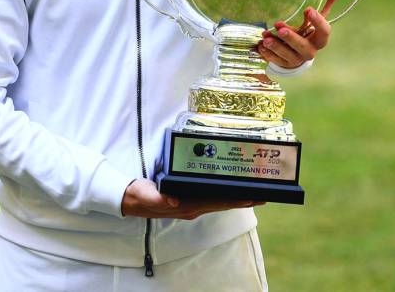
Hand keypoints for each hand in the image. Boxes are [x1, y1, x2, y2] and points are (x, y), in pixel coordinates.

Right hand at [120, 178, 263, 219]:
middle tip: (264, 194)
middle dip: (244, 199)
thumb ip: (159, 199)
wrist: (130, 198)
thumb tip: (174, 201)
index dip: (236, 200)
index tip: (254, 197)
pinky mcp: (188, 198)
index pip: (218, 203)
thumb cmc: (140, 196)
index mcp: (187, 206)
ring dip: (236, 196)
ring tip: (254, 191)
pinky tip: (230, 188)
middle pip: (224, 203)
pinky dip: (224, 192)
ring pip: (220, 200)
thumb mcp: (147, 196)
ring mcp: (192, 203)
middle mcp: (193, 206)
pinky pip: (211, 196)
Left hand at [257, 0, 342, 67]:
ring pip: (287, 55)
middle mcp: (310, 50)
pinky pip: (276, 61)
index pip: (324, 31)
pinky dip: (268, 54)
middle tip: (279, 27)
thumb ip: (327, 0)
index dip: (318, 22)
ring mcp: (297, 59)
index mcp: (320, 38)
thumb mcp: (318, 16)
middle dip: (291, 37)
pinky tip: (260, 46)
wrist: (300, 53)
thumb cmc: (309, 30)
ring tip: (265, 36)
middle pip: (303, 46)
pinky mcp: (285, 64)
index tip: (308, 9)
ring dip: (276, 46)